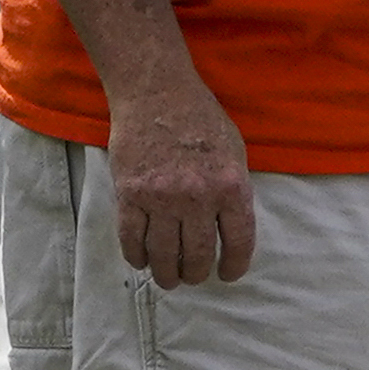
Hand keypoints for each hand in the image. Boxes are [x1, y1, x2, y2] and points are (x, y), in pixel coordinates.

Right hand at [108, 70, 257, 287]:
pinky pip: (132, 239)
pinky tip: (142, 261)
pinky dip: (136, 256)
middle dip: (195, 273)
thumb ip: (234, 191)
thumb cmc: (199, 117)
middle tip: (192, 276)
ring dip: (166, 273)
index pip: (238, 243)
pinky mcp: (130, 194)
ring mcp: (161, 197)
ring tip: (168, 278)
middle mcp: (198, 197)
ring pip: (164, 254)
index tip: (226, 274)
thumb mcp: (235, 151)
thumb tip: (231, 229)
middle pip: (197, 255)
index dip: (234, 266)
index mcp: (231, 186)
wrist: (155, 91)